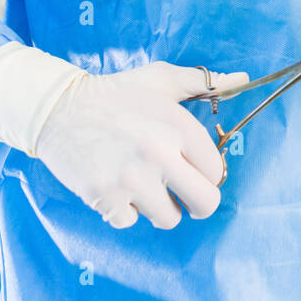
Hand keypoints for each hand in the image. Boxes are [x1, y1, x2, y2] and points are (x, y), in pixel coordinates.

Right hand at [0, 47, 248, 229]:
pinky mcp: (106, 198)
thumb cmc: (116, 93)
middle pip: (206, 204)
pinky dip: (123, 210)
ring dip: (158, 207)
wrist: (58, 108)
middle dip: (198, 204)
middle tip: (185, 196)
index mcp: (179, 126)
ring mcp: (133, 179)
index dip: (208, 173)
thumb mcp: (161, 80)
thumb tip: (243, 78)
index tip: (194, 170)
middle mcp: (160, 154)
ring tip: (142, 184)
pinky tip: (114, 185)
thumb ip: (205, 82)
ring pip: (169, 219)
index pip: (216, 170)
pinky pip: (130, 222)